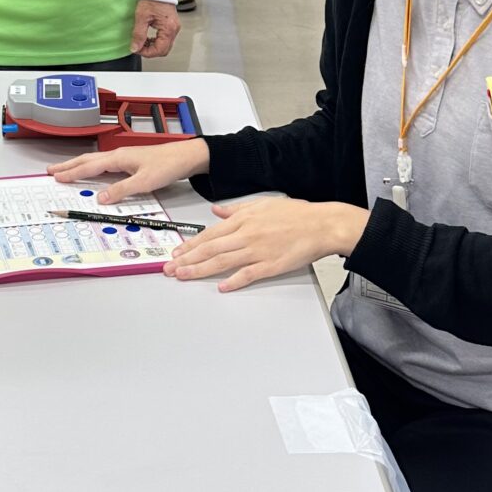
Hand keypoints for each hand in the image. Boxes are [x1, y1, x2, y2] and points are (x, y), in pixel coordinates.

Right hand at [47, 137, 208, 206]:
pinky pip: (104, 164)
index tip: (56, 177)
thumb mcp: (144, 182)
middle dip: (69, 165)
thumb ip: (121, 190)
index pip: (89, 166)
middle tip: (52, 170)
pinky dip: (92, 168)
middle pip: (88, 160)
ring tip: (66, 170)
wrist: (187, 157)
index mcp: (118, 158)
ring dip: (79, 165)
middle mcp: (118, 155)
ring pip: (95, 161)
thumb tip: (100, 198)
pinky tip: (93, 173)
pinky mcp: (131, 161)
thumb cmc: (167, 165)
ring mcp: (124, 157)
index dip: (71, 172)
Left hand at [131, 0, 179, 59]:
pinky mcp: (172, 25)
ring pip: (165, 46)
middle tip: (138, 46)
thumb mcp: (141, 17)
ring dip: (153, 46)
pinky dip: (156, 41)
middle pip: (164, 50)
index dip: (147, 53)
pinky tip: (148, 37)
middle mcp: (174, 30)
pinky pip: (166, 39)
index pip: (159, 50)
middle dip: (150, 51)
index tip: (136, 49)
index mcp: (168, 29)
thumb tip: (135, 48)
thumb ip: (138, 34)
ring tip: (142, 41)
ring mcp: (174, 28)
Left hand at [165, 197, 368, 291]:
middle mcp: (246, 234)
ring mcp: (258, 250)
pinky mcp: (272, 265)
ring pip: (223, 261)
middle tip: (170, 269)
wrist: (321, 224)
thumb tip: (217, 210)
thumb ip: (237, 209)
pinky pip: (249, 274)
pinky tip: (221, 287)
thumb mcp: (262, 204)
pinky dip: (234, 281)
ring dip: (201, 270)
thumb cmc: (295, 214)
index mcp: (243, 219)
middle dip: (187, 259)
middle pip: (211, 249)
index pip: (210, 234)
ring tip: (184, 276)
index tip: (177, 253)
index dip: (191, 245)